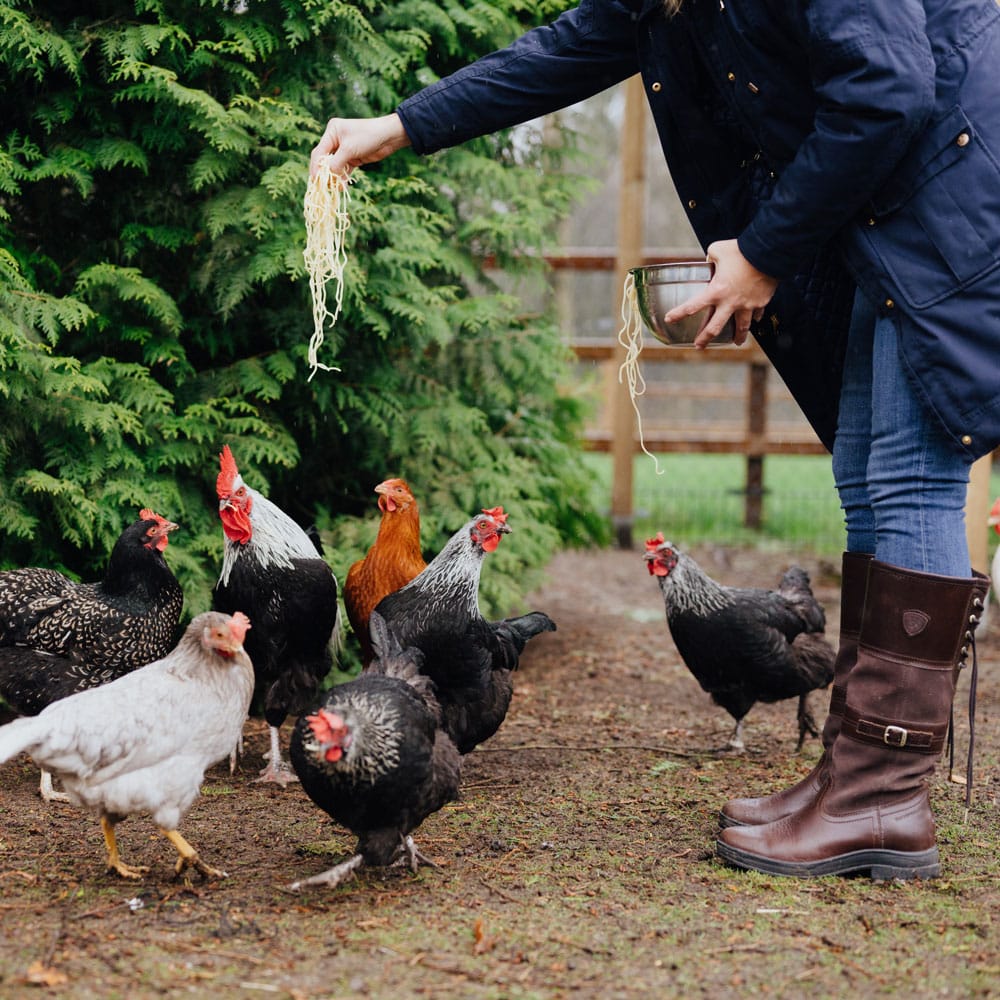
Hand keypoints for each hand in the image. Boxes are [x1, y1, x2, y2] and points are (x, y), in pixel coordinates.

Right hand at [310, 114, 411, 178]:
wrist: (389, 137)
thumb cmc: (368, 137)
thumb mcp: (349, 149)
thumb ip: (337, 162)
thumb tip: (329, 175)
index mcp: (331, 132)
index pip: (319, 152)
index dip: (316, 167)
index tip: (315, 180)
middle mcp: (335, 140)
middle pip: (324, 160)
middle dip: (324, 173)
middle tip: (322, 187)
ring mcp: (344, 150)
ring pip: (334, 167)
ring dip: (334, 178)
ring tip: (335, 188)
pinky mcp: (353, 158)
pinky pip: (344, 170)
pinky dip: (342, 178)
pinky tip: (342, 186)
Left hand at [663, 239, 777, 348]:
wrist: (769, 253)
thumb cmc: (741, 250)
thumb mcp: (718, 250)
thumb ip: (710, 257)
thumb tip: (710, 260)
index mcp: (716, 291)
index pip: (692, 306)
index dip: (678, 314)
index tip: (669, 319)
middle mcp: (730, 302)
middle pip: (714, 328)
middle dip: (705, 339)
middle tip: (698, 346)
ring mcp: (747, 305)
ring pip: (741, 327)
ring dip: (738, 336)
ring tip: (737, 343)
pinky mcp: (761, 302)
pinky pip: (757, 313)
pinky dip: (755, 317)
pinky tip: (755, 320)